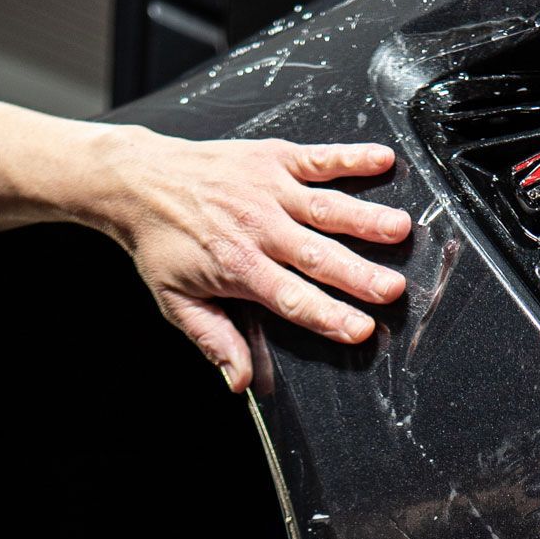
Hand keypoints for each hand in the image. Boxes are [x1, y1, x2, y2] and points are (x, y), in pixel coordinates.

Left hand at [100, 130, 410, 390]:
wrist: (139, 180)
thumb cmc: (162, 243)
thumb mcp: (177, 302)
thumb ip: (214, 340)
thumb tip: (239, 382)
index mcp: (238, 267)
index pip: (292, 299)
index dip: (328, 316)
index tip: (360, 330)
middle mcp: (258, 227)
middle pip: (317, 256)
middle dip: (358, 274)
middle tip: (393, 289)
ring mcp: (268, 190)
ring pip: (326, 207)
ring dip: (365, 218)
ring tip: (400, 229)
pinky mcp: (272, 158)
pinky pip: (318, 158)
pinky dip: (351, 156)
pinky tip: (383, 159)